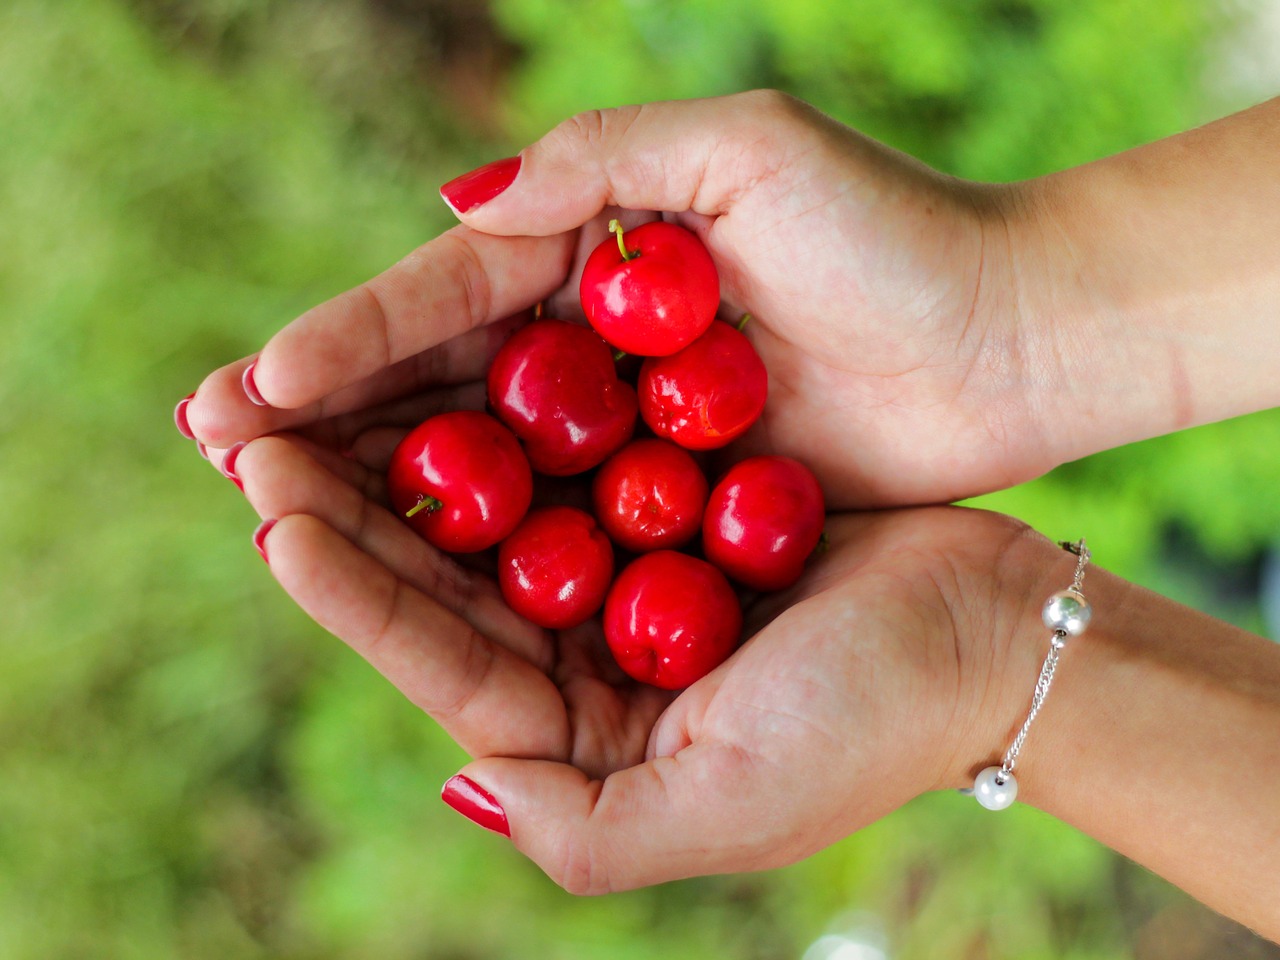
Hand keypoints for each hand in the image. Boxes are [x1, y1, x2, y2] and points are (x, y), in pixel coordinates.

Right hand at [183, 90, 1052, 507]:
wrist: (1012, 339)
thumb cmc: (895, 234)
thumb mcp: (744, 152)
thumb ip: (602, 164)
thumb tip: (459, 205)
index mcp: (598, 250)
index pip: (446, 295)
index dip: (347, 339)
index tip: (254, 386)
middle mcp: (595, 339)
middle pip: (438, 381)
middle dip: (328, 413)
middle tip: (216, 447)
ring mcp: (627, 424)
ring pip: (480, 458)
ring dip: (378, 482)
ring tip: (272, 506)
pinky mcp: (672, 494)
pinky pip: (559, 521)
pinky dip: (482, 543)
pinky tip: (403, 567)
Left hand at [226, 430, 1037, 891]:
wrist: (991, 633)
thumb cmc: (870, 724)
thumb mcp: (727, 807)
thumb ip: (589, 833)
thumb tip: (462, 784)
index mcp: (585, 737)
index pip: (445, 664)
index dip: (356, 596)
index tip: (274, 521)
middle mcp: (590, 658)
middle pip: (447, 579)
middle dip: (350, 511)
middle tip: (252, 437)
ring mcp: (625, 574)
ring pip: (492, 508)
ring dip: (407, 453)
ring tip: (315, 392)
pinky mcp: (667, 503)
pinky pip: (569, 454)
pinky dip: (507, 412)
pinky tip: (445, 359)